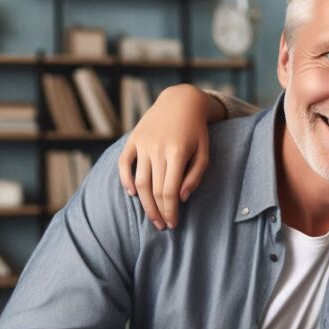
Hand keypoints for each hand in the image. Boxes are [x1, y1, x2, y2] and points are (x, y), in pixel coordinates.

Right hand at [118, 84, 211, 229]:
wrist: (181, 101)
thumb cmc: (197, 131)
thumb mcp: (204, 152)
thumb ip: (195, 176)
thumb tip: (181, 198)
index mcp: (178, 152)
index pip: (170, 191)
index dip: (170, 211)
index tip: (173, 224)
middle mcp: (157, 148)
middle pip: (154, 190)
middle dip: (159, 212)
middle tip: (163, 226)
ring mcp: (143, 143)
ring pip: (139, 181)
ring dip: (144, 204)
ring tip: (152, 218)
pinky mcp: (133, 139)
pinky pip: (124, 163)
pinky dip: (125, 180)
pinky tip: (133, 194)